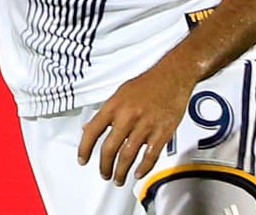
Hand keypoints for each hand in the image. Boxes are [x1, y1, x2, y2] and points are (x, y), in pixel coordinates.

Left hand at [77, 62, 195, 186]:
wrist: (173, 76)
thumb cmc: (147, 83)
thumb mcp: (120, 93)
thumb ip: (105, 112)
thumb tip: (89, 129)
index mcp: (114, 106)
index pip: (92, 131)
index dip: (84, 148)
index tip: (82, 159)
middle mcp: (127, 116)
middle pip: (109, 149)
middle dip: (104, 166)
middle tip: (104, 174)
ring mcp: (145, 125)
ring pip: (127, 156)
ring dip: (121, 171)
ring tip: (118, 178)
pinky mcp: (162, 132)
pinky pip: (150, 156)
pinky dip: (143, 168)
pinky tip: (138, 172)